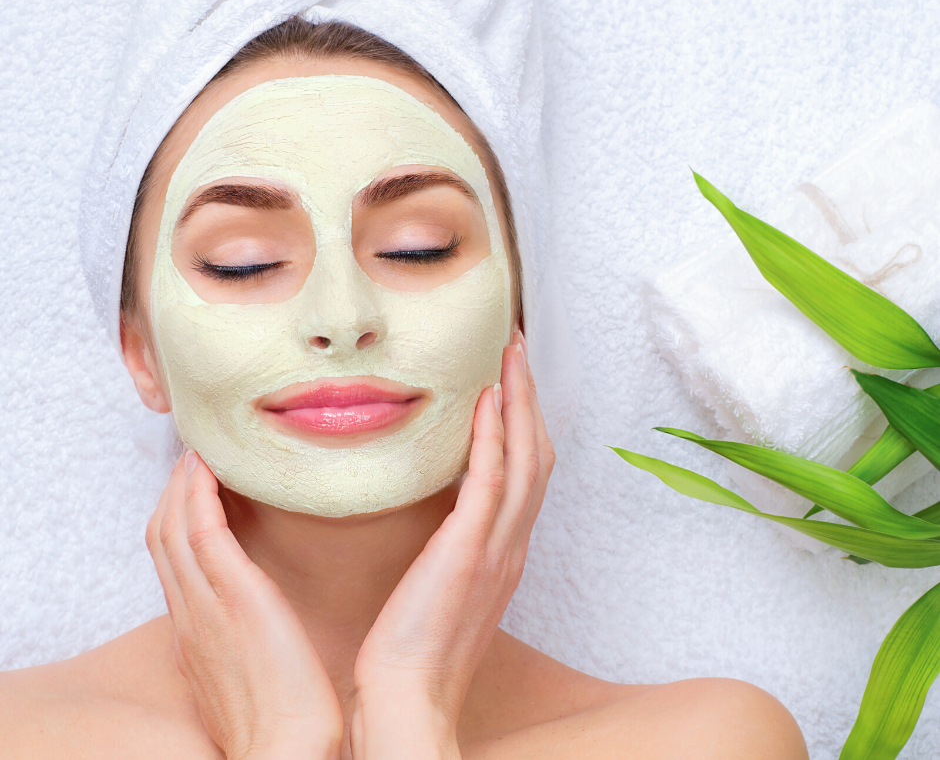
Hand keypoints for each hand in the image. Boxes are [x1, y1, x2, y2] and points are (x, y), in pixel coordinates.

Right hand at [146, 451, 343, 759]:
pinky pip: (202, 530)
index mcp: (193, 632)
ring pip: (173, 527)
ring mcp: (206, 604)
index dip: (176, 518)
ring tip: (202, 453)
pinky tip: (212, 468)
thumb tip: (264, 621)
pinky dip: (200, 494)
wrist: (285, 746)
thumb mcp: (251, 672)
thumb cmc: (282, 716)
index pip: (171, 561)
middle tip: (194, 459)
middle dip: (173, 493)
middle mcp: (189, 613)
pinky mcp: (234, 596)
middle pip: (161, 536)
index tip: (194, 489)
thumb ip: (246, 639)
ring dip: (183, 484)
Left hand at [351, 333, 553, 758]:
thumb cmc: (413, 650)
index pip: (526, 474)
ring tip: (508, 356)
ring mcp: (497, 548)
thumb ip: (451, 549)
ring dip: (519, 402)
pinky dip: (494, 436)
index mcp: (504, 554)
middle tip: (515, 350)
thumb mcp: (441, 590)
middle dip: (529, 399)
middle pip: (536, 456)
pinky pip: (490, 481)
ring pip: (524, 459)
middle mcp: (512, 546)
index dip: (524, 424)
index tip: (509, 382)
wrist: (407, 699)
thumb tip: (439, 517)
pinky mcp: (470, 551)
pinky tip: (486, 399)